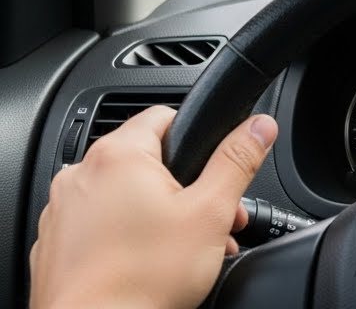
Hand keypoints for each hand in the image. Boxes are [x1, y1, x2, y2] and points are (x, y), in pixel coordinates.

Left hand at [30, 107, 277, 308]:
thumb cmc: (143, 280)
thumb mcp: (211, 212)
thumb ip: (237, 161)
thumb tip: (259, 126)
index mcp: (118, 156)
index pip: (166, 115)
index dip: (199, 140)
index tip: (214, 170)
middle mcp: (80, 175)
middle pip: (148, 161)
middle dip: (187, 188)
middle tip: (210, 220)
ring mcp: (62, 211)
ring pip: (124, 195)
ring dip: (158, 213)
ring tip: (184, 248)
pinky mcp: (55, 243)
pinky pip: (99, 224)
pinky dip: (125, 235)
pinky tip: (148, 262)